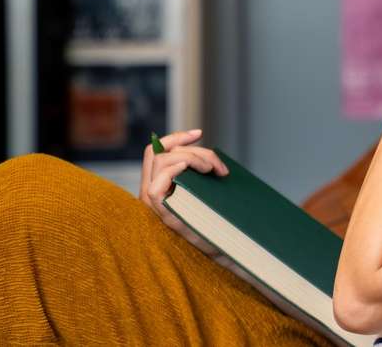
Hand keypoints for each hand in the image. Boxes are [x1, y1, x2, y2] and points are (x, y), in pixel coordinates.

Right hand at [140, 129, 229, 256]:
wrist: (230, 248)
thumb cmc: (221, 218)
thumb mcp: (205, 189)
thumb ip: (198, 173)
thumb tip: (208, 156)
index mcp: (160, 185)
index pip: (155, 151)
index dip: (175, 138)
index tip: (199, 133)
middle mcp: (152, 193)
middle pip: (162, 154)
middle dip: (194, 151)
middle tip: (218, 167)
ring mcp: (155, 205)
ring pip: (162, 163)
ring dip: (192, 158)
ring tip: (213, 171)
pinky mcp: (164, 216)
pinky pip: (156, 186)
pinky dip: (172, 170)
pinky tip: (189, 169)